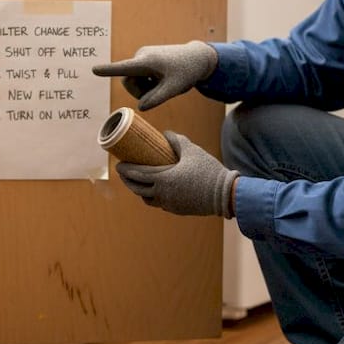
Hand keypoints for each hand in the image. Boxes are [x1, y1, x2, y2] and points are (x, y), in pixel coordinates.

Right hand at [92, 41, 216, 110]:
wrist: (196, 58)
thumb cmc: (186, 72)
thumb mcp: (174, 89)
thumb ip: (157, 100)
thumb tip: (141, 107)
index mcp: (147, 62)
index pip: (124, 68)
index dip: (108, 70)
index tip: (94, 70)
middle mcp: (141, 56)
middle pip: (128, 82)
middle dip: (140, 92)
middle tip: (160, 92)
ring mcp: (142, 57)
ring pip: (133, 82)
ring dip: (145, 88)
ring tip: (164, 84)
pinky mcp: (144, 59)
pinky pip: (139, 78)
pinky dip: (149, 83)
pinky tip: (163, 79)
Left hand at [115, 131, 237, 217]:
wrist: (225, 195)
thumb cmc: (208, 171)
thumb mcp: (193, 151)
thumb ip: (177, 140)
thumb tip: (165, 134)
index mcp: (164, 179)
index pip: (138, 174)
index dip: (126, 170)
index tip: (118, 164)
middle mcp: (163, 194)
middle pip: (137, 188)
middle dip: (127, 180)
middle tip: (122, 172)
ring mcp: (169, 204)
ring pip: (146, 199)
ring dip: (138, 190)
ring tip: (136, 182)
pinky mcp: (177, 210)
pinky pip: (158, 203)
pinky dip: (152, 196)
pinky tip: (154, 191)